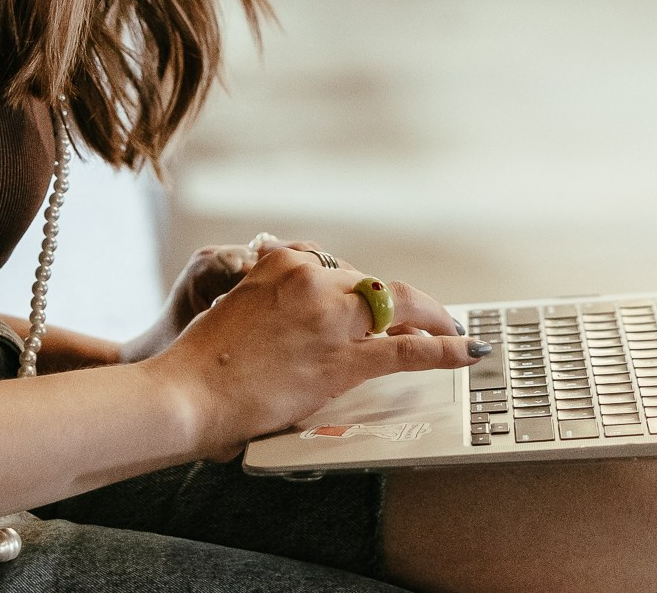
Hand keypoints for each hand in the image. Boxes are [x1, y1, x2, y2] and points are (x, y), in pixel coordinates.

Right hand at [139, 244, 484, 458]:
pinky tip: (466, 349)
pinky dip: (444, 348)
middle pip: (370, 285)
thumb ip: (266, 300)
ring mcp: (330, 318)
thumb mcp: (234, 308)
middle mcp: (310, 280)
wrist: (190, 393)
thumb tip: (290, 318)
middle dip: (396, 304)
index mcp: (280, 262)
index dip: (359, 291)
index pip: (337, 268)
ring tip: (453, 328)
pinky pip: (407, 349)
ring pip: (398, 306)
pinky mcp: (343, 359)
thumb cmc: (203, 363)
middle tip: (421, 316)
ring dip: (433, 317)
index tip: (371, 301)